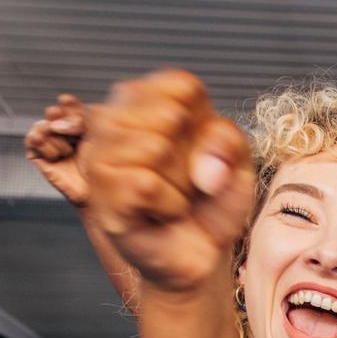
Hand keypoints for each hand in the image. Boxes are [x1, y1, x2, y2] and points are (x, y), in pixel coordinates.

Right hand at [25, 94, 89, 206]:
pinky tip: (56, 156)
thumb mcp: (95, 137)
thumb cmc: (98, 166)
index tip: (68, 101)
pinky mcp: (39, 157)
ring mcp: (50, 144)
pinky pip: (32, 140)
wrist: (95, 191)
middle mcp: (63, 133)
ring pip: (41, 126)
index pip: (69, 105)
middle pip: (53, 112)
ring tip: (67, 151)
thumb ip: (79, 122)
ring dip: (55, 137)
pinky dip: (44, 146)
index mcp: (79, 126)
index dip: (69, 104)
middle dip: (61, 118)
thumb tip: (55, 124)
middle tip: (72, 131)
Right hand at [85, 70, 257, 292]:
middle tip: (186, 182)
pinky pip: (146, 184)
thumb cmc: (212, 200)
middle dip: (193, 158)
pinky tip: (162, 213)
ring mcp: (100, 153)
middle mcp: (113, 117)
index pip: (184, 87)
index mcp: (146, 96)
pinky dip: (169, 205)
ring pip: (155, 148)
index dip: (208, 127)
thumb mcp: (236, 161)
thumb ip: (228, 140)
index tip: (202, 154)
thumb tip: (203, 166)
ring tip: (173, 196)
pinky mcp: (99, 192)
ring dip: (181, 184)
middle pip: (171, 115)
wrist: (201, 250)